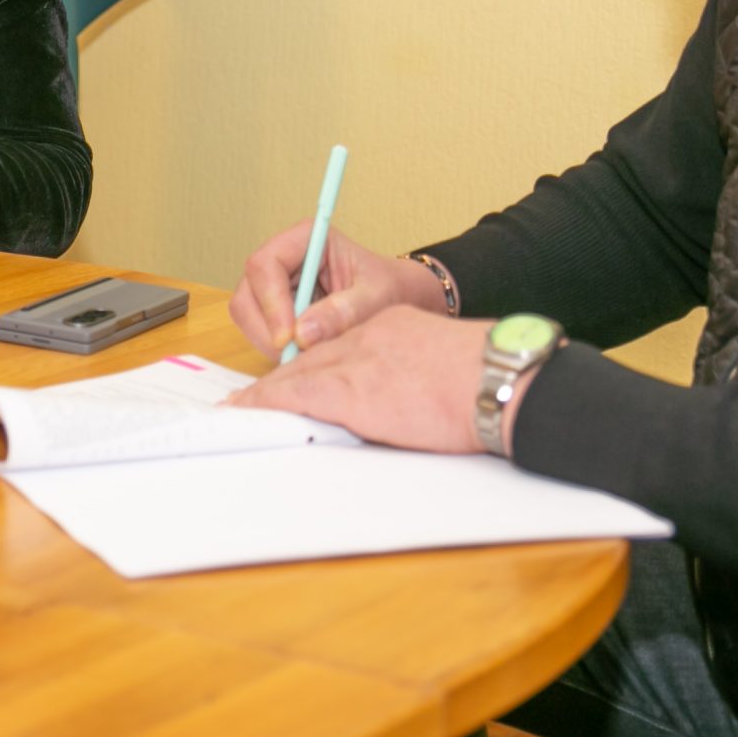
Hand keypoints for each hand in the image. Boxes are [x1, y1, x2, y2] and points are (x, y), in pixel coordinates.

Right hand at [227, 223, 448, 358]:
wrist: (397, 299)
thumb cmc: (391, 287)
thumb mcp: (377, 297)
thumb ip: (345, 311)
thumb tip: (303, 333)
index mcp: (306, 238)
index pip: (266, 265)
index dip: (271, 302)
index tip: (289, 337)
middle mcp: (283, 258)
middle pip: (248, 292)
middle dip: (265, 328)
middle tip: (293, 357)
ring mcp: (275, 285)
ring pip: (247, 315)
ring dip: (268, 342)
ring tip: (305, 357)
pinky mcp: (274, 309)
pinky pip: (258, 331)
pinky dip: (275, 348)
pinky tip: (303, 355)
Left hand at [232, 306, 501, 453]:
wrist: (497, 379)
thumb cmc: (489, 379)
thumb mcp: (445, 360)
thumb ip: (419, 366)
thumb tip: (424, 393)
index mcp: (391, 325)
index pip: (339, 340)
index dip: (314, 359)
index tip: (300, 375)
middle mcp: (366, 336)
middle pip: (310, 354)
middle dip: (281, 376)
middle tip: (255, 395)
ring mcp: (355, 362)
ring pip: (295, 373)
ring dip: (266, 392)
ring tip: (240, 408)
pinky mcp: (348, 390)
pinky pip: (294, 393)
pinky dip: (266, 402)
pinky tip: (247, 411)